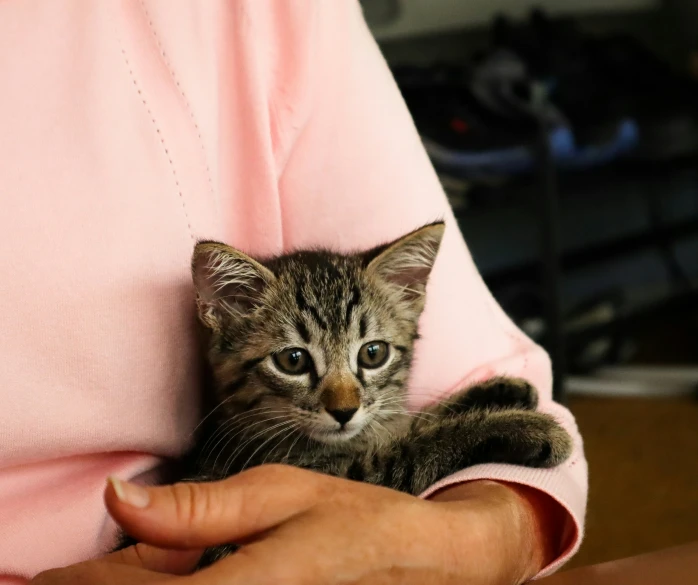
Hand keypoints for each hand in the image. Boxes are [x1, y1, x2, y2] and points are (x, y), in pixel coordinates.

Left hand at [32, 465, 551, 584]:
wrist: (415, 564)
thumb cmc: (354, 523)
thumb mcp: (280, 495)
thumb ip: (197, 509)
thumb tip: (118, 497)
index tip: (37, 576)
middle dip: (97, 584)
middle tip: (55, 570)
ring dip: (126, 583)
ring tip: (92, 567)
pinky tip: (151, 570)